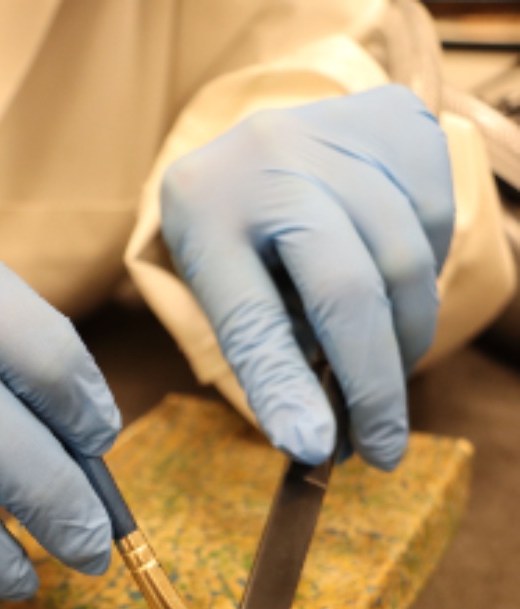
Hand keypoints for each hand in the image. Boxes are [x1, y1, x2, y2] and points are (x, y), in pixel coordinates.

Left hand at [160, 85, 453, 468]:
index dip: (283, 387)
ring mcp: (338, 132)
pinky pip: (437, 227)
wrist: (262, 140)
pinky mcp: (397, 127)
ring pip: (408, 264)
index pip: (250, 316)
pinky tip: (389, 283)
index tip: (314, 450)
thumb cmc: (237, 237)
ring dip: (406, 339)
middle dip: (374, 386)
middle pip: (347, 291)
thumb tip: (323, 436)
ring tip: (380, 367)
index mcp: (203, 210)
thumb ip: (268, 352)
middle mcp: (268, 158)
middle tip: (381, 448)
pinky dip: (422, 280)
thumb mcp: (226, 290)